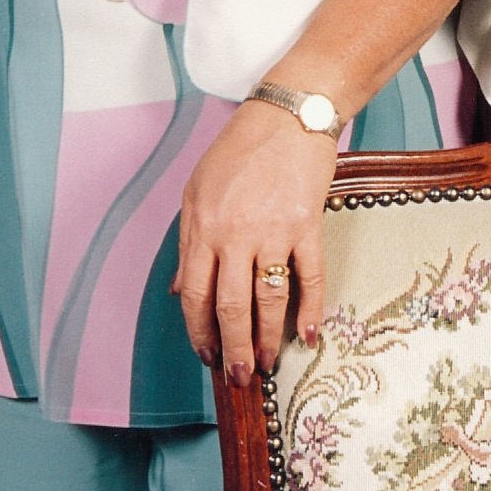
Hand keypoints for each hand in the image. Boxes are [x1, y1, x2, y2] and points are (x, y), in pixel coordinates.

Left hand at [175, 102, 336, 382]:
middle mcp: (235, 234)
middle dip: (233, 349)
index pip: (195, 295)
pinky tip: (309, 334)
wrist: (289, 114)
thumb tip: (180, 291)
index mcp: (203, 226)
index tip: (207, 355)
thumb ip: (188, 243)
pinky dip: (310, 309)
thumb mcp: (197, 190)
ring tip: (268, 363)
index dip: (200, 332)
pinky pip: (310, 276)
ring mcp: (273, 230)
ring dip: (267, 338)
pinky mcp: (308, 224)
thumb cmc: (240, 148)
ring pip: (268, 299)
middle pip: (231, 307)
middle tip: (238, 377)